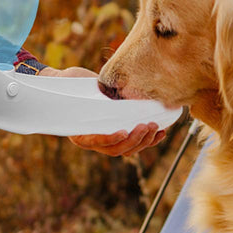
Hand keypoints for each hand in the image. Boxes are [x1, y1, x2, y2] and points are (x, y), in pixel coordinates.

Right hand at [38, 66, 166, 155]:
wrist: (73, 83)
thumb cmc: (72, 85)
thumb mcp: (77, 90)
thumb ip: (91, 98)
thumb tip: (110, 96)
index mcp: (80, 134)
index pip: (96, 141)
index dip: (110, 139)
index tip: (123, 132)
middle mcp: (94, 141)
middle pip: (116, 149)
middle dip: (133, 140)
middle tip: (145, 126)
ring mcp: (108, 139)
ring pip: (128, 149)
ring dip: (144, 140)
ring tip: (155, 126)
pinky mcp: (120, 132)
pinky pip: (136, 143)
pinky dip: (149, 139)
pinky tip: (161, 132)